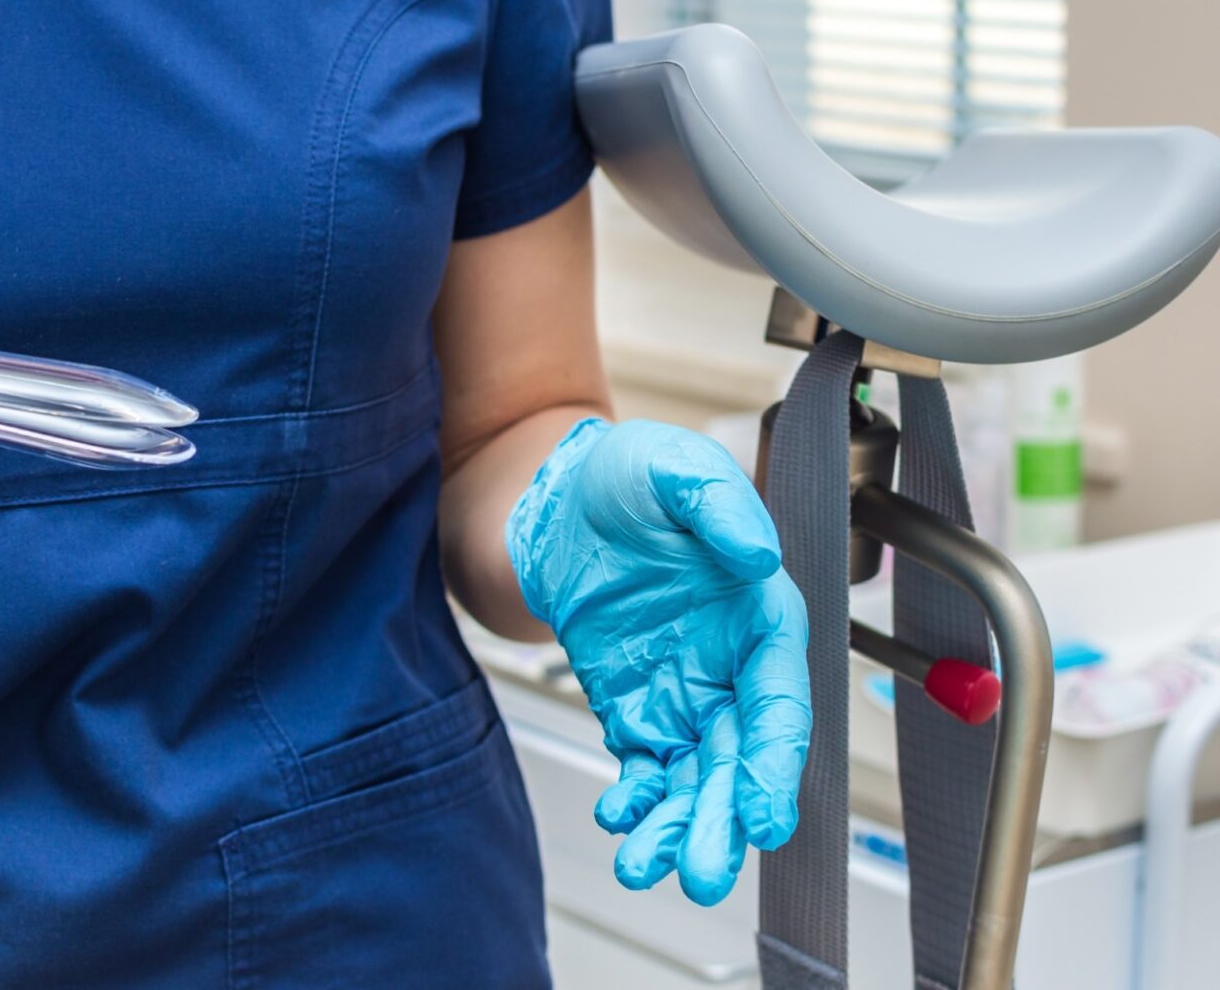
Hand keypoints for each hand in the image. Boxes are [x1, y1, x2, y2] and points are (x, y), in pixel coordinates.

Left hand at [507, 418, 809, 904]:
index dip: (773, 763)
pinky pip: (644, 766)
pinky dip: (637, 799)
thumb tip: (757, 553)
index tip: (762, 817)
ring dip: (677, 824)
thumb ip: (718, 505)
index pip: (779, 701)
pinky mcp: (637, 708)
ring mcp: (686, 694)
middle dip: (723, 819)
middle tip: (702, 873)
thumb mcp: (673, 468)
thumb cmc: (631, 477)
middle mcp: (733, 666)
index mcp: (761, 617)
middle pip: (738, 757)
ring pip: (693, 776)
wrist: (561, 499)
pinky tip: (621, 821)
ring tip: (647, 866)